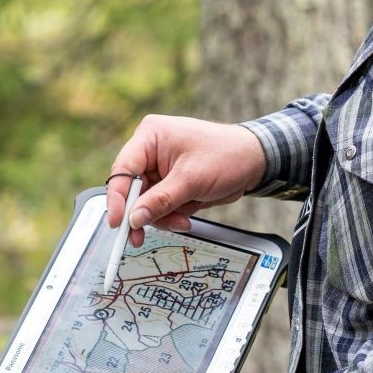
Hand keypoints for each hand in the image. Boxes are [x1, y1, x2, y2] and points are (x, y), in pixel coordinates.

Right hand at [107, 115, 265, 246]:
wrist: (255, 161)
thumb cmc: (227, 155)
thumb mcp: (191, 180)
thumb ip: (160, 201)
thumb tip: (134, 218)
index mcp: (150, 137)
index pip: (123, 169)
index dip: (117, 198)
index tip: (118, 222)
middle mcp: (151, 151)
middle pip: (133, 190)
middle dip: (144, 212)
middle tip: (139, 236)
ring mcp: (161, 168)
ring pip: (147, 202)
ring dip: (162, 216)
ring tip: (182, 220)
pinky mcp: (171, 183)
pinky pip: (161, 205)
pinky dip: (171, 215)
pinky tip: (185, 217)